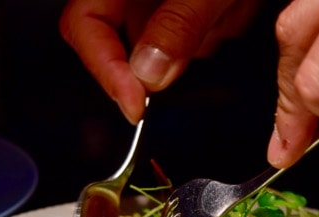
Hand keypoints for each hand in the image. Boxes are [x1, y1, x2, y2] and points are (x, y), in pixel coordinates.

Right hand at [59, 0, 261, 123]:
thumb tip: (148, 75)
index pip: (84, 25)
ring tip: (234, 0)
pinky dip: (223, 18)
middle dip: (178, 44)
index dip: (106, 70)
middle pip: (130, 38)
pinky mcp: (189, 0)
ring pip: (172, 37)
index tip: (136, 104)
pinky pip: (198, 25)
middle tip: (214, 19)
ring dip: (209, 28)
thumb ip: (178, 24)